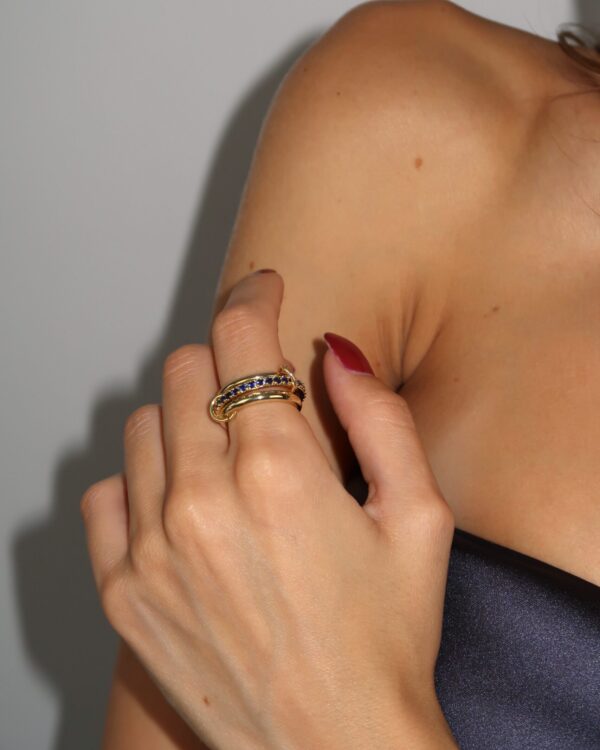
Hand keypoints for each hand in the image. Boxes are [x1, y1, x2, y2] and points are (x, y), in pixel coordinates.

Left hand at [80, 269, 456, 749]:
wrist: (335, 748)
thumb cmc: (386, 639)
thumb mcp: (420, 518)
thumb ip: (381, 418)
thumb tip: (335, 352)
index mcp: (281, 471)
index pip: (240, 335)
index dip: (254, 294)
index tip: (263, 286)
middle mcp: (204, 500)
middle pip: (187, 368)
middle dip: (226, 363)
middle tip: (257, 391)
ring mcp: (153, 547)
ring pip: (144, 423)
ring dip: (186, 420)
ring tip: (226, 456)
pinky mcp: (123, 591)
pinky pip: (107, 493)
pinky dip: (142, 482)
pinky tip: (183, 504)